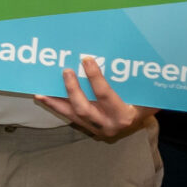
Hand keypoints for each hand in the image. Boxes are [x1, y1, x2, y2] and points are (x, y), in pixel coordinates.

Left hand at [32, 56, 152, 139]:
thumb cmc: (144, 103)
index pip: (105, 95)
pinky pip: (70, 116)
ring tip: (40, 92)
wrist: (141, 122)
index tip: (86, 60)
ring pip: (72, 115)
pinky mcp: (88, 128)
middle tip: (66, 70)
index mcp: (123, 115)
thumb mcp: (146, 94)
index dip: (95, 77)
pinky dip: (57, 106)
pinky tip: (44, 97)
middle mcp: (108, 125)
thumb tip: (133, 58)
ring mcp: (96, 129)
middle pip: (84, 108)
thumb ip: (139, 80)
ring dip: (55, 102)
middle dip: (72, 89)